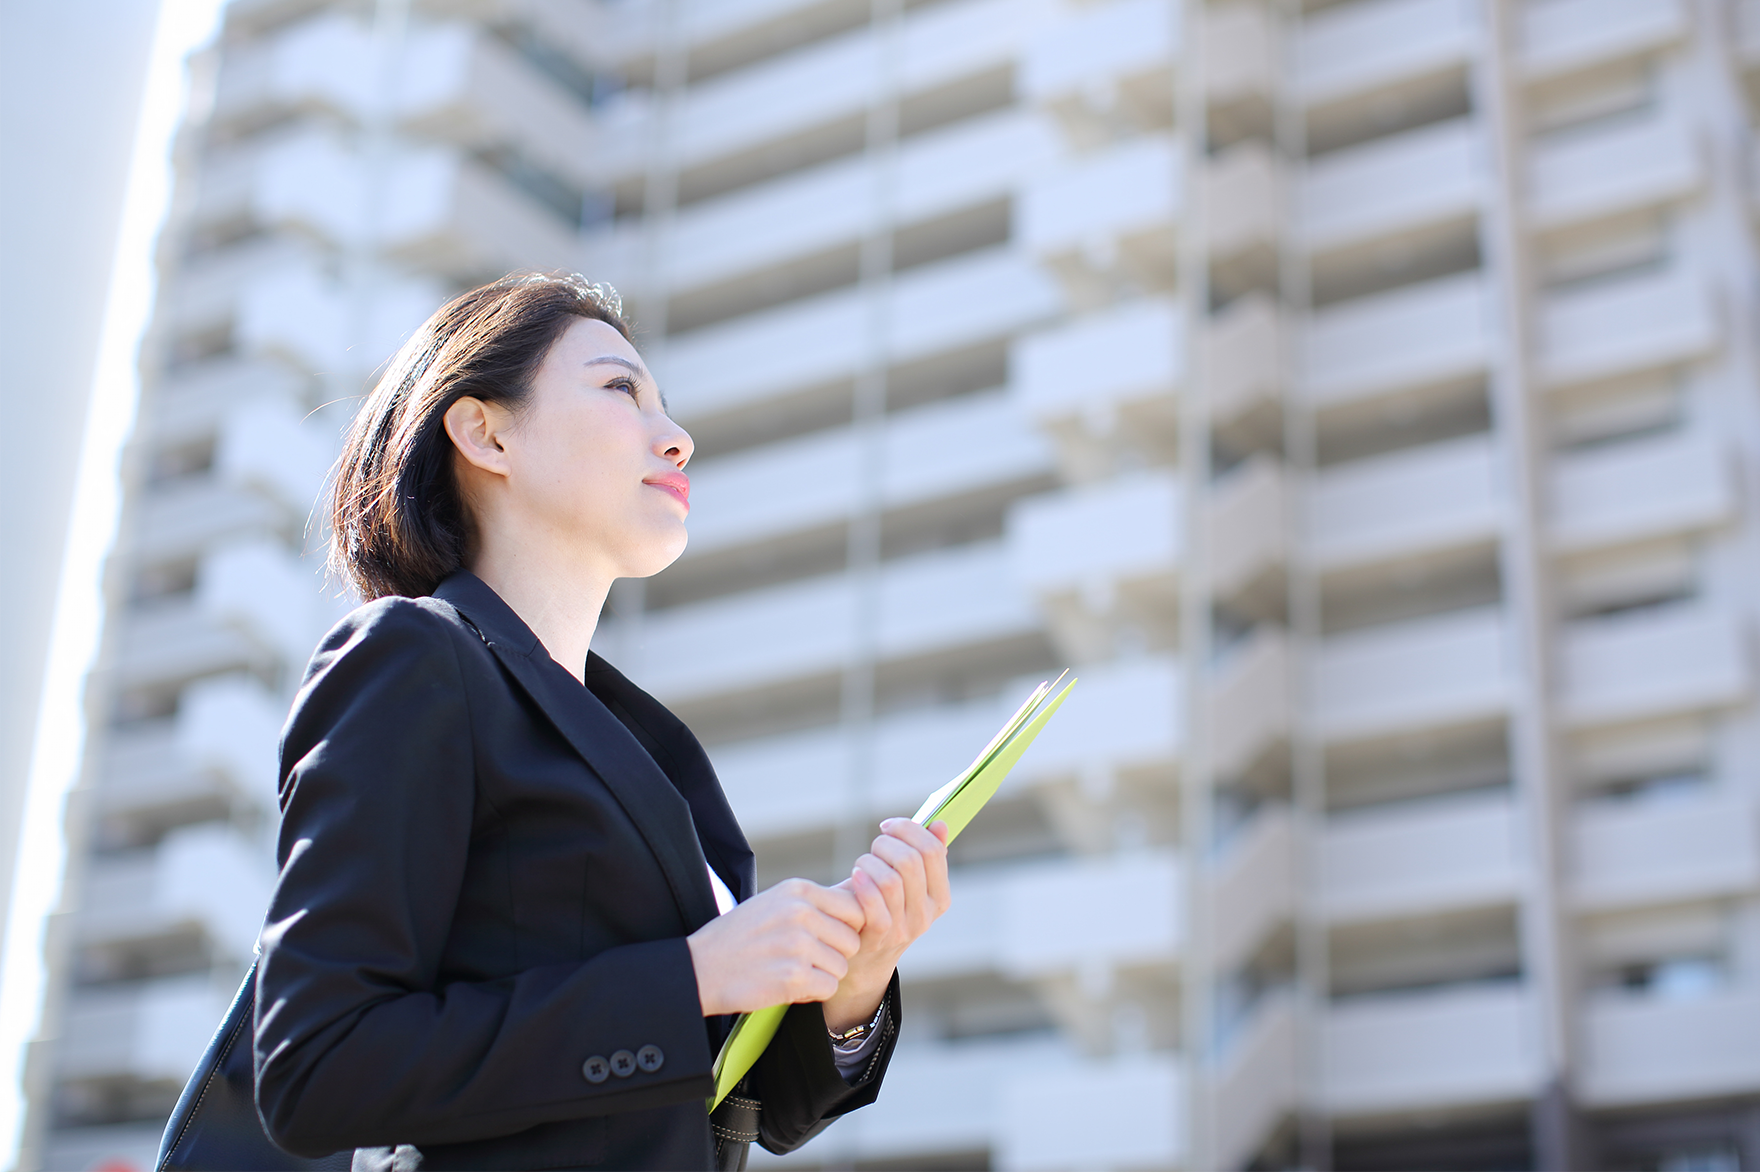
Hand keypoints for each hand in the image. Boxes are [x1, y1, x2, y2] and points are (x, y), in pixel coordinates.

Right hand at [686, 878, 864, 1016]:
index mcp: (798, 890)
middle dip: (834, 955)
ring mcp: (797, 944)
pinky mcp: (793, 976)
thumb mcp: (775, 902)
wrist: (700, 967)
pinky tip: (787, 985)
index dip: (845, 929)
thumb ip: (815, 901)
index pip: (855, 909)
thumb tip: (860, 892)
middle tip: (803, 959)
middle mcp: (800, 912)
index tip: (825, 939)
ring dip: (821, 975)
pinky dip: (812, 993)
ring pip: (841, 966)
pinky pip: (828, 987)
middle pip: (852, 940)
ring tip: (790, 970)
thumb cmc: (739, 936)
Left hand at [822, 819, 951, 1032]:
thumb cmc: (883, 909)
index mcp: (939, 897)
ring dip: (870, 862)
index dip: (909, 829)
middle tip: (874, 845)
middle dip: (886, 843)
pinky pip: (874, 905)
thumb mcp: (908, 886)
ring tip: (862, 863)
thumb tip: (940, 824)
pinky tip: (855, 875)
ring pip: (890, 880)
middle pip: (910, 862)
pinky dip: (863, 884)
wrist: (864, 959)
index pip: (933, 851)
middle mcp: (926, 914)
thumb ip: (925, 856)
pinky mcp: (879, 938)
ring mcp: (904, 929)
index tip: (889, 826)